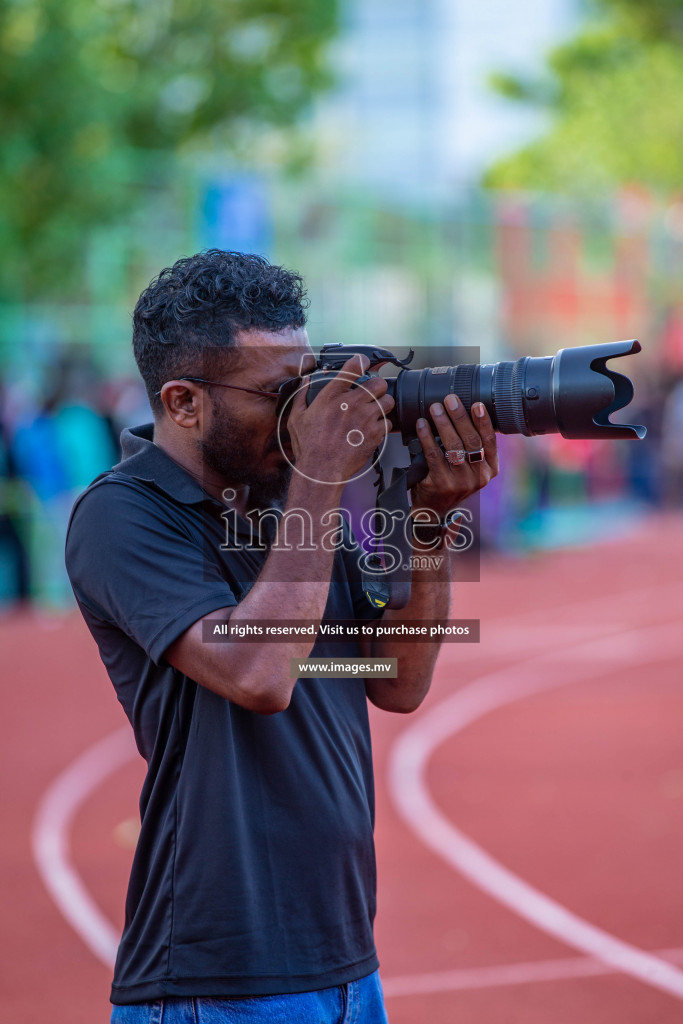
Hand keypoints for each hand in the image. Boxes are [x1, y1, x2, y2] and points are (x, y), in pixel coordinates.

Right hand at [286, 354, 394, 483]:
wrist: (322, 470)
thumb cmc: (309, 446)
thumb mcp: (297, 418)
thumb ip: (301, 396)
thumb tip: (304, 381)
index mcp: (333, 395)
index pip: (353, 367)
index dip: (362, 361)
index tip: (364, 362)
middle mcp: (353, 403)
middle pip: (379, 383)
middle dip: (377, 387)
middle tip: (372, 394)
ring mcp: (366, 418)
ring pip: (388, 402)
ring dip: (383, 405)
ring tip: (375, 412)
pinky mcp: (375, 434)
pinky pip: (389, 423)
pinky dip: (383, 425)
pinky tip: (373, 429)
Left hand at [410, 395, 498, 517]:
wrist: (433, 509)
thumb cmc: (451, 480)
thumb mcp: (469, 467)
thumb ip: (472, 448)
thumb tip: (465, 412)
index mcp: (490, 469)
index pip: (490, 441)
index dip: (484, 421)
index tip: (477, 404)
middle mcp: (479, 477)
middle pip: (471, 441)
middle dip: (460, 417)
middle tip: (450, 400)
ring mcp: (461, 482)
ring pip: (453, 446)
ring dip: (443, 424)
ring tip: (435, 408)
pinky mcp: (442, 484)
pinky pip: (434, 455)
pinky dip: (427, 437)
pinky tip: (422, 425)